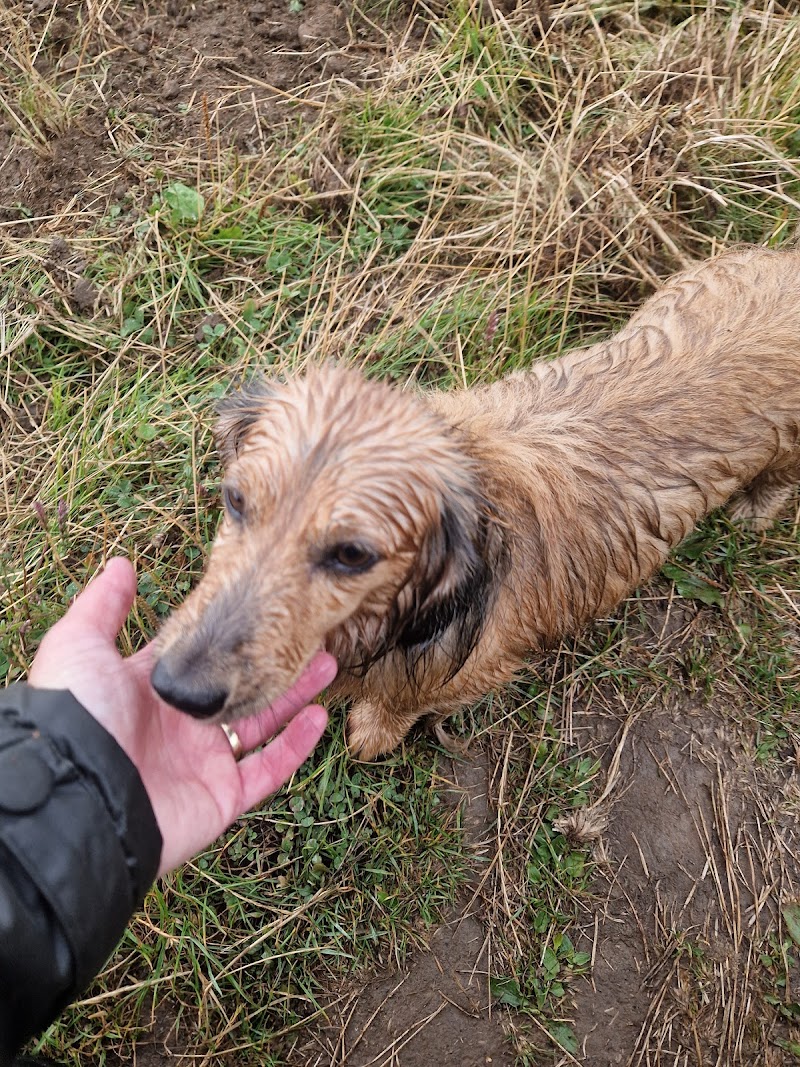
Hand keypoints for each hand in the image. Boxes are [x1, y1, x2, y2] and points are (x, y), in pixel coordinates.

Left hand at [29, 557, 335, 874]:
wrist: (79, 792)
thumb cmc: (77, 715)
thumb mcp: (79, 644)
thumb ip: (103, 606)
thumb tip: (121, 564)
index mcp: (152, 691)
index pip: (201, 658)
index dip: (231, 635)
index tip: (260, 606)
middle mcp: (181, 725)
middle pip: (241, 688)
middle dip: (274, 661)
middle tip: (308, 633)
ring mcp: (203, 762)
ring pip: (262, 723)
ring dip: (295, 695)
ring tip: (326, 662)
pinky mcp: (222, 796)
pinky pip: (269, 769)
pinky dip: (296, 745)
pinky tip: (319, 716)